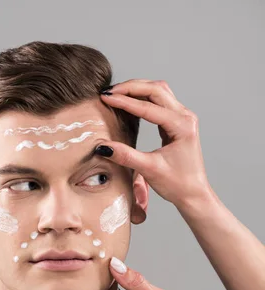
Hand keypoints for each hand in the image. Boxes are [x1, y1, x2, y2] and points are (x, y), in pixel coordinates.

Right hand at [97, 79, 211, 205]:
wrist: (193, 194)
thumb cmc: (177, 184)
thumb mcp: (149, 170)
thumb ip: (126, 156)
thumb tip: (103, 147)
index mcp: (181, 126)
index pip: (148, 107)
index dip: (124, 101)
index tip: (105, 98)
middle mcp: (185, 116)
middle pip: (155, 90)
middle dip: (130, 88)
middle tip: (108, 92)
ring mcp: (182, 117)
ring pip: (158, 92)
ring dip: (137, 89)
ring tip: (116, 93)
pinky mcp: (177, 122)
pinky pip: (159, 102)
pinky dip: (143, 98)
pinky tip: (129, 102)